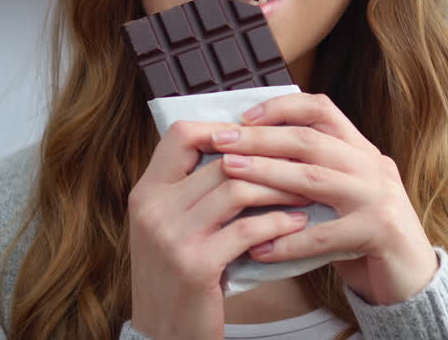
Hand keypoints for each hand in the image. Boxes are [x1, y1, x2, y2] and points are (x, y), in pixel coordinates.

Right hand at [128, 120, 311, 339]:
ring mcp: (171, 237)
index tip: (255, 140)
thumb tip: (239, 155)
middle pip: (221, 161)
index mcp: (145, 193)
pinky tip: (296, 224)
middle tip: (298, 164)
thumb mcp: (167, 231)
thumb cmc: (175, 282)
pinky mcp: (195, 265)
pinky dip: (279, 223)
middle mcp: (153, 209)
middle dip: (267, 161)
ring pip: (237, 189)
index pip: (181, 135)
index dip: (221, 129)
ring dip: (279, 190)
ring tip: (302, 195)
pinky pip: (247, 230)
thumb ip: (190, 195)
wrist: (161, 338)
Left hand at [212, 92, 439, 305]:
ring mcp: (378, 197)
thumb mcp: (340, 193)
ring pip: (314, 179)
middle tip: (221, 141)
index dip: (281, 107)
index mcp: (360, 149)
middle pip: (310, 141)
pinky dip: (288, 241)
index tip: (243, 116)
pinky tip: (258, 249)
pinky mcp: (379, 233)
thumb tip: (249, 154)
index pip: (321, 109)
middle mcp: (372, 165)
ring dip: (267, 174)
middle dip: (261, 138)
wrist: (412, 277)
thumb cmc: (362, 234)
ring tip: (230, 174)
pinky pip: (325, 235)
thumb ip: (309, 171)